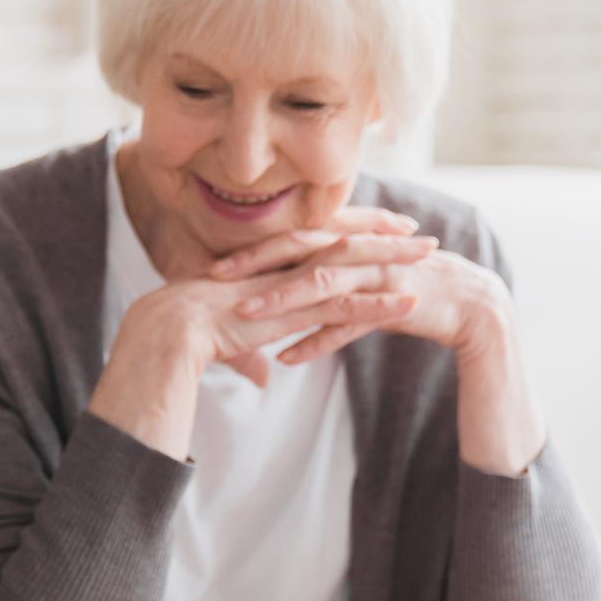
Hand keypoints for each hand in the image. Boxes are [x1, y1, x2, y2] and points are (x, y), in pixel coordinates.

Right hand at [89, 206, 431, 457]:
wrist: (167, 332)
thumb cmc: (188, 335)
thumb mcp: (228, 340)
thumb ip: (249, 351)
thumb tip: (259, 374)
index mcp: (270, 262)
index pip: (319, 236)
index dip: (353, 229)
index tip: (384, 226)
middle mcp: (285, 265)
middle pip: (345, 241)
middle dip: (386, 234)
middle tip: (422, 233)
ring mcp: (292, 286)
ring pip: (355, 266)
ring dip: (396, 262)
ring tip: (433, 258)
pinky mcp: (295, 311)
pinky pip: (347, 306)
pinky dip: (381, 304)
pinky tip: (411, 303)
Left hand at [214, 221, 545, 475]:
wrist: (477, 309)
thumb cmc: (416, 296)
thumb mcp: (369, 283)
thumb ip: (333, 283)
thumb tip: (293, 291)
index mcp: (354, 240)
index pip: (296, 236)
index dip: (256, 246)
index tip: (216, 261)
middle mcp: (364, 250)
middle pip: (301, 249)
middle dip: (256, 262)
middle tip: (214, 277)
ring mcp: (380, 273)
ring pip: (321, 283)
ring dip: (280, 299)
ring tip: (244, 316)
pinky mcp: (396, 303)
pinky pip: (349, 322)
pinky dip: (318, 340)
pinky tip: (288, 359)